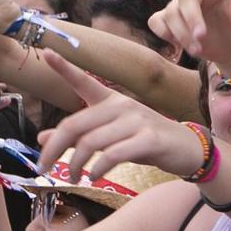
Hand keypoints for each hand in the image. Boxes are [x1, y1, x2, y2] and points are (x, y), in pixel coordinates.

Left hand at [32, 53, 203, 182]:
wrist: (187, 149)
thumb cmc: (146, 142)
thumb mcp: (111, 137)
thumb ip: (79, 136)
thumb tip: (44, 138)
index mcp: (112, 101)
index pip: (85, 82)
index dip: (65, 68)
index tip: (49, 53)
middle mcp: (122, 106)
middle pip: (76, 124)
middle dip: (54, 147)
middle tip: (42, 165)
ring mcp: (136, 122)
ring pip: (91, 142)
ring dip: (75, 163)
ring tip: (71, 176)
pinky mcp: (148, 140)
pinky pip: (113, 154)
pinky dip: (98, 168)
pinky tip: (92, 177)